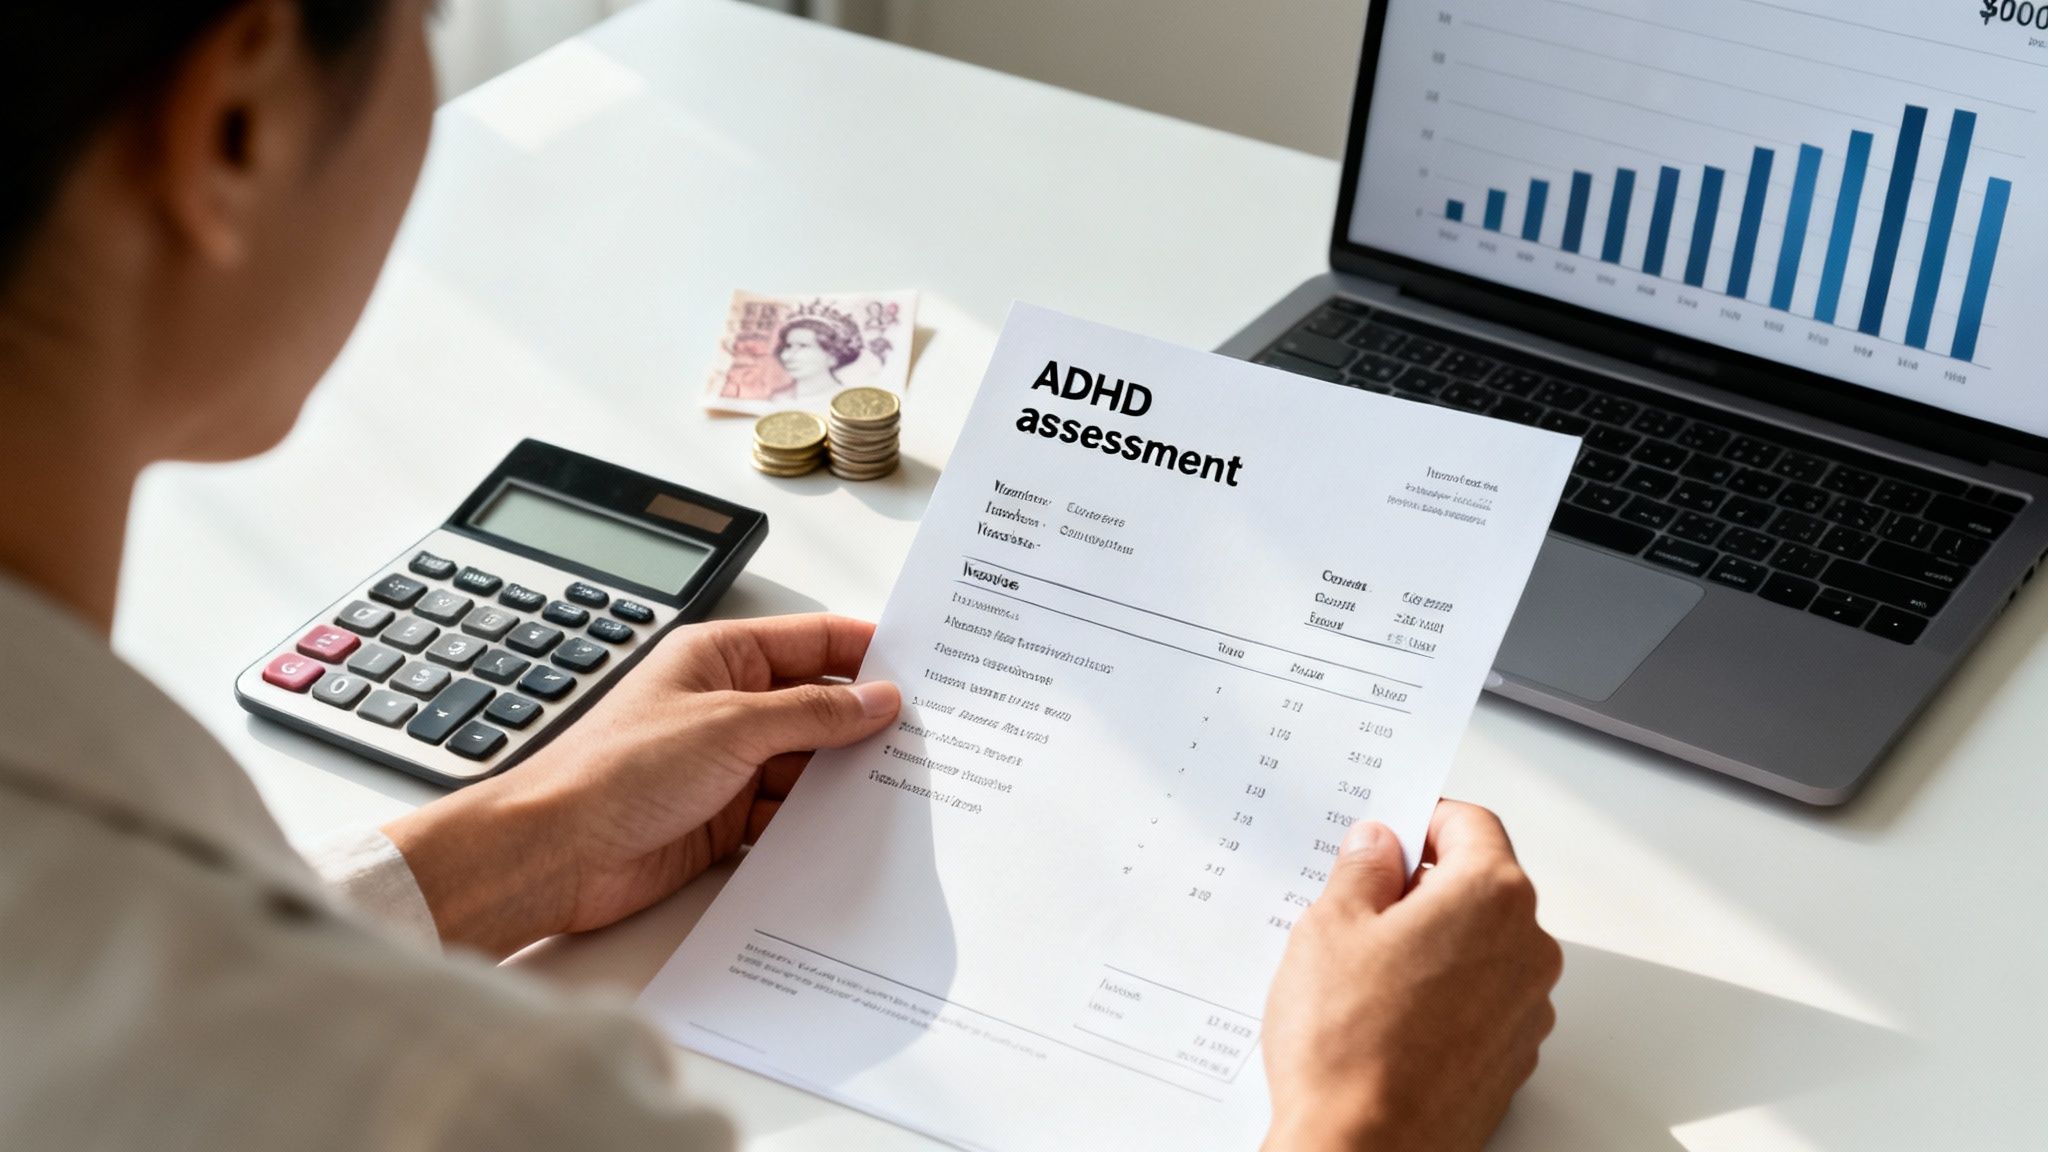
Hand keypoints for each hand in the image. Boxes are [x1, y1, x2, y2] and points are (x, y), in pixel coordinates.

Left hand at [383, 615, 899, 955]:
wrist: (555, 853)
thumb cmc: (615, 771)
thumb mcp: (731, 726)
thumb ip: (811, 714)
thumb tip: (877, 698)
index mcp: (721, 658)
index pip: (813, 643)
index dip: (869, 652)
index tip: (926, 669)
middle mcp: (726, 707)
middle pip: (817, 707)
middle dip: (865, 724)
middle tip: (930, 738)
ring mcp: (725, 765)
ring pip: (807, 766)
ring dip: (843, 780)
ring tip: (903, 790)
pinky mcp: (723, 820)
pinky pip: (787, 816)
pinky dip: (815, 825)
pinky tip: (853, 833)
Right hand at [1261, 801, 1561, 1151]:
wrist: (1363, 1151)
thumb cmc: (1349, 1046)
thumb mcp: (1331, 926)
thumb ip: (1362, 869)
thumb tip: (1378, 847)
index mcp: (1492, 897)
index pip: (1470, 824)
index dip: (1422, 818)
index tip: (1388, 832)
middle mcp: (1527, 949)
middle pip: (1480, 886)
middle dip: (1423, 885)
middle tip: (1359, 903)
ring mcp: (1525, 1010)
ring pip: (1480, 946)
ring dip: (1432, 943)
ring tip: (1363, 971)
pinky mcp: (1510, 1058)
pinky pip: (1480, 1001)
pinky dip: (1442, 994)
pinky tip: (1385, 1014)